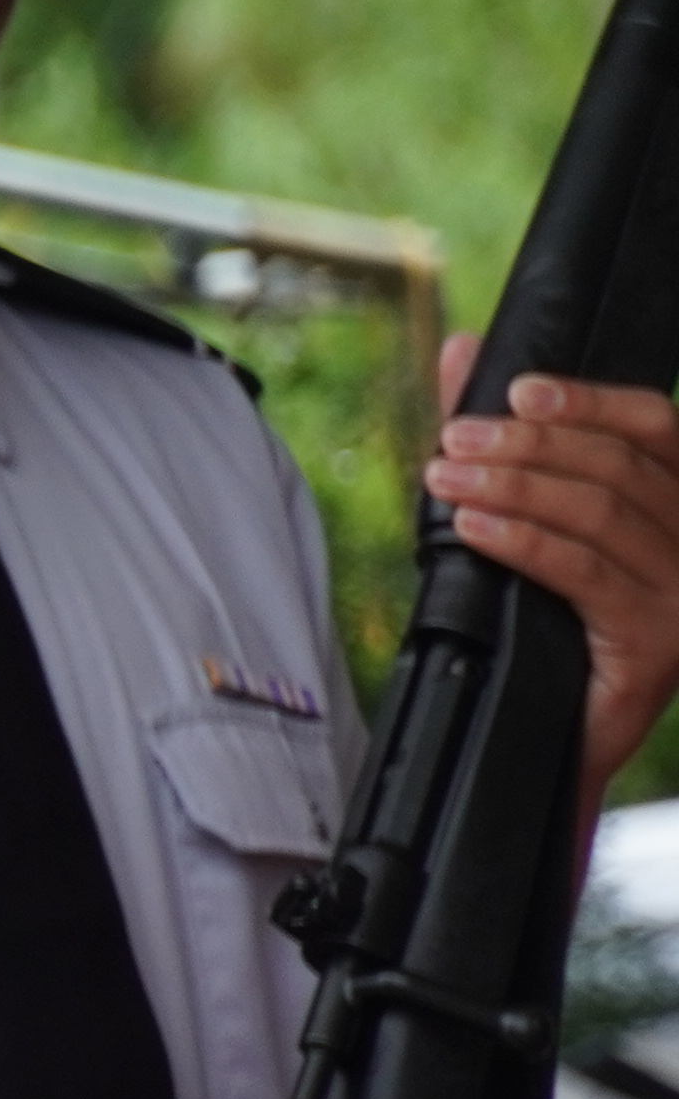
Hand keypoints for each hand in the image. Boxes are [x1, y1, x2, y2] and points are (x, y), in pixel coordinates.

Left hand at [426, 336, 678, 776]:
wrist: (547, 749)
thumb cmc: (542, 628)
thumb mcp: (523, 521)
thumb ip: (500, 437)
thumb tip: (460, 349)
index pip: (657, 427)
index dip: (591, 401)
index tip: (518, 390)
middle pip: (617, 468)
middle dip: (527, 447)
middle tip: (451, 441)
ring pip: (598, 515)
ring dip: (512, 488)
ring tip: (441, 478)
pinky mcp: (654, 646)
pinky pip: (583, 574)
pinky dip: (522, 543)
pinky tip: (471, 529)